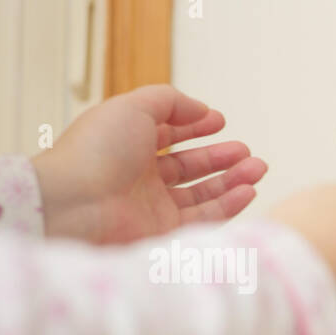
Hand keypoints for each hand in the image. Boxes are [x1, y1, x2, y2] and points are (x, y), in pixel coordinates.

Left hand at [31, 84, 266, 243]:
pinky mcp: (166, 233)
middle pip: (189, 166)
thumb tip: (201, 108)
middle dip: (220, 157)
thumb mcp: (132, 106)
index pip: (167, 135)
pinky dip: (229, 205)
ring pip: (202, 193)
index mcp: (126, 145)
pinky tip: (248, 191)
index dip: (193, 126)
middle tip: (245, 151)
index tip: (219, 121)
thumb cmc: (96, 153)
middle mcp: (140, 177)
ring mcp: (153, 206)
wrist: (78, 204)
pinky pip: (204, 219)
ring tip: (257, 169)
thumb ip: (170, 101)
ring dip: (232, 180)